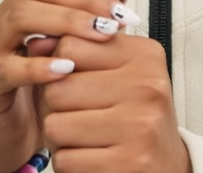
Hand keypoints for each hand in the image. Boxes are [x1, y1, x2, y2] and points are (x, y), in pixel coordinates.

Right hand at [0, 0, 137, 172]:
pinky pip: (6, 67)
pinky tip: (67, 68)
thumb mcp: (73, 46)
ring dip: (66, 20)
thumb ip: (96, 14)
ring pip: (20, 15)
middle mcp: (6, 15)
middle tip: (117, 15)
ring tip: (101, 35)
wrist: (7, 132)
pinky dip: (37, 66)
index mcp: (27, 0)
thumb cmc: (40, 84)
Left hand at [38, 34, 191, 172]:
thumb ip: (80, 54)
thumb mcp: (119, 75)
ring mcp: (140, 125)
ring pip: (54, 126)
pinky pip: (65, 159)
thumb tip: (34, 41)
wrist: (168, 166)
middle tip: (78, 118)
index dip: (58, 68)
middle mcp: (147, 86)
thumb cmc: (137, 117)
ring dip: (59, 139)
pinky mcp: (129, 161)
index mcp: (144, 56)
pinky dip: (69, 163)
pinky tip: (90, 159)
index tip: (74, 82)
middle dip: (54, 108)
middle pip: (57, 88)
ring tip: (83, 139)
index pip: (69, 46)